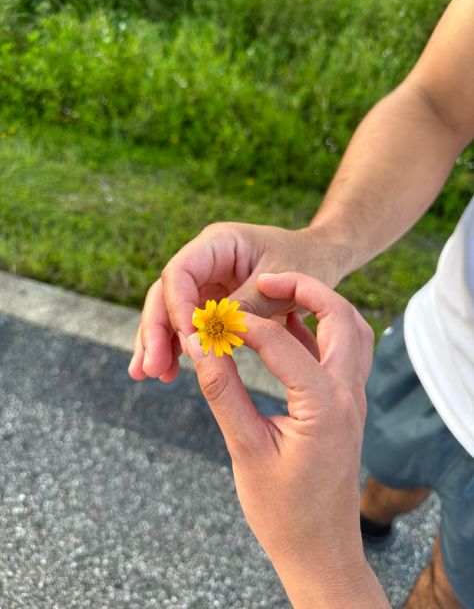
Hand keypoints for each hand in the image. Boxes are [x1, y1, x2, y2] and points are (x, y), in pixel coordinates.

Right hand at [128, 221, 350, 382]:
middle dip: (156, 330)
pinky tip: (168, 372)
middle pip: (167, 293)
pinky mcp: (214, 301)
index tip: (189, 343)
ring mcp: (207, 281)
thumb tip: (209, 336)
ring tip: (151, 375)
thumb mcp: (285, 283)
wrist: (325, 258)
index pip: (180, 272)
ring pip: (172, 311)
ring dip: (160, 342)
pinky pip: (190, 324)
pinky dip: (180, 346)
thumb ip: (247, 307)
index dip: (177, 308)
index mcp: (220, 243)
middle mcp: (206, 259)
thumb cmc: (310, 261)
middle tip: (150, 368)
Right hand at [186, 272, 387, 607]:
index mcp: (325, 406)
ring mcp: (353, 399)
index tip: (211, 315)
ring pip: (351, 330)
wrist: (320, 549)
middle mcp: (349, 394)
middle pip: (341, 317)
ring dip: (321, 305)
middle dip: (305, 289)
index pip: (282, 342)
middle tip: (266, 278)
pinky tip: (287, 329)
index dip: (242, 324)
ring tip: (279, 294)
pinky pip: (343, 352)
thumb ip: (223, 393)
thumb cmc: (283, 510)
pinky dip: (320, 330)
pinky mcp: (346, 405)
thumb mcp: (246, 450)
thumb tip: (201, 348)